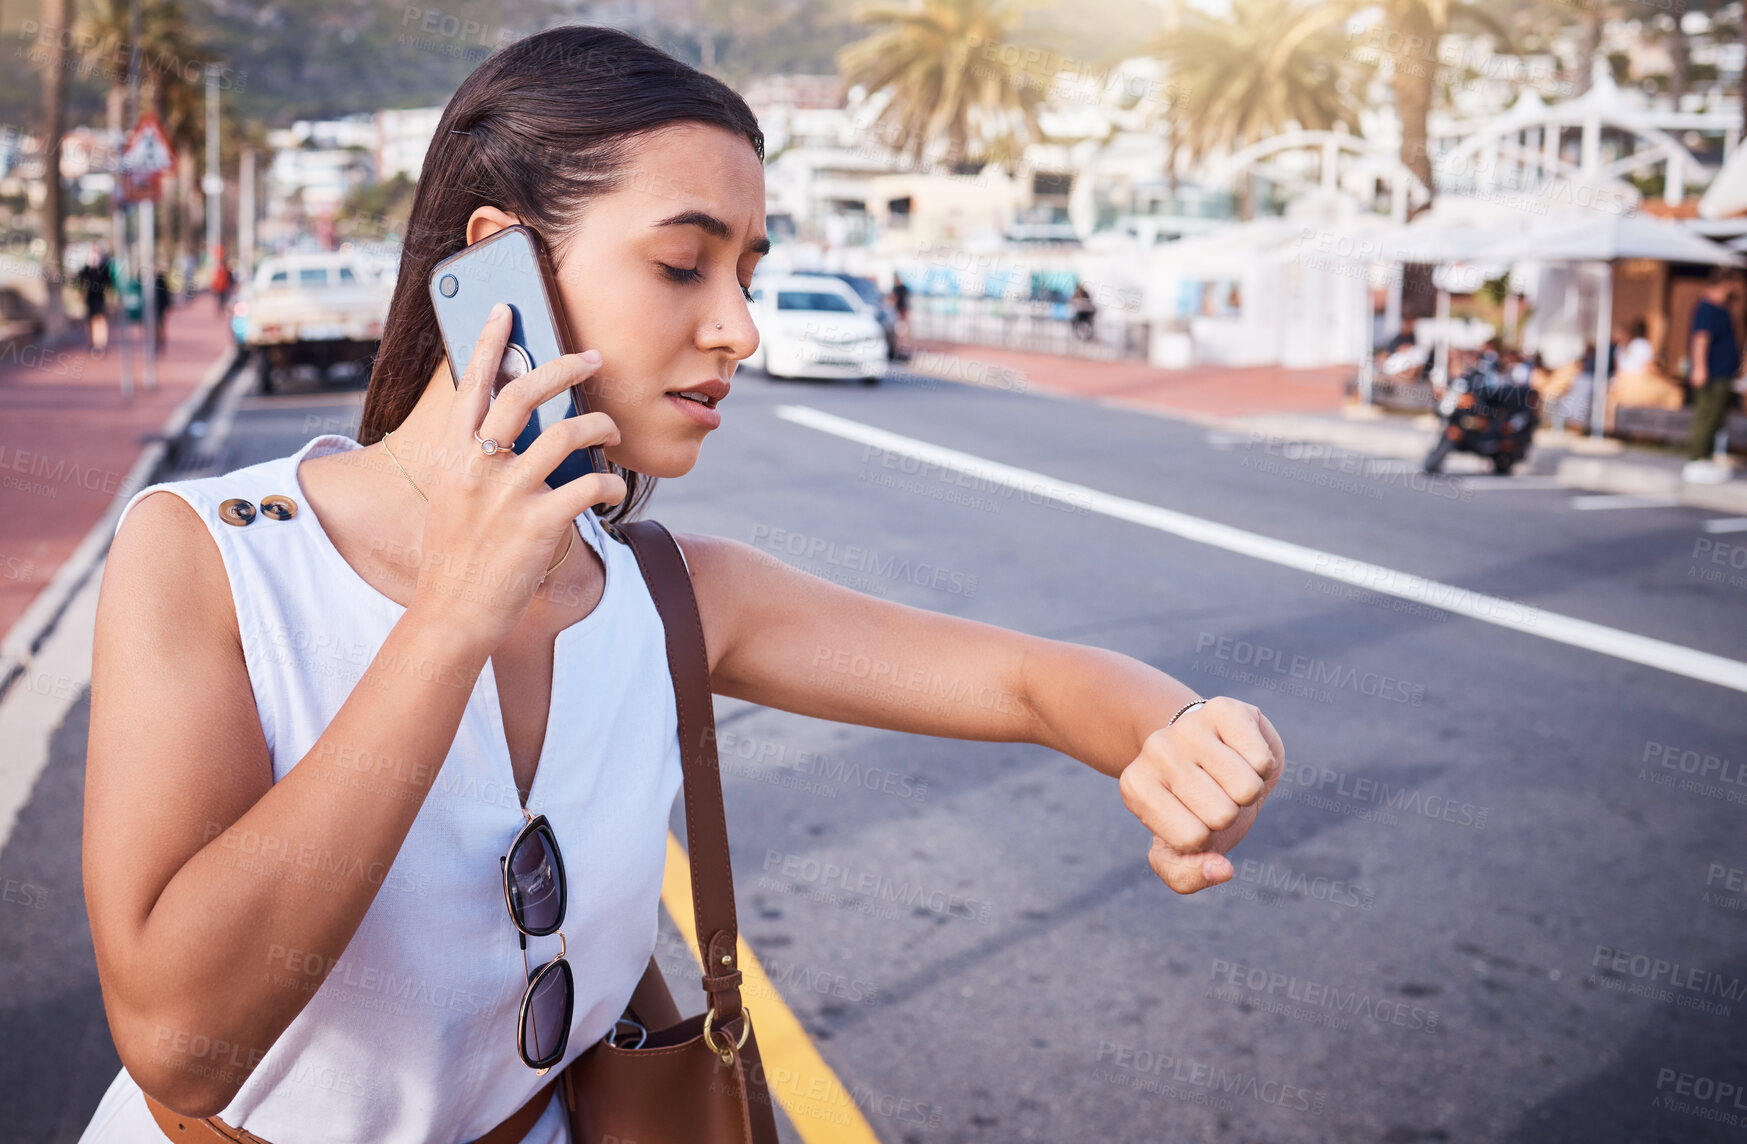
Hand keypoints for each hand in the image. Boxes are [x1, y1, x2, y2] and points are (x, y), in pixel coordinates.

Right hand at [408, 302, 626, 650]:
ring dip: (598, 424)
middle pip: (524, 394)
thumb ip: (477, 466)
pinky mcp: (537, 523)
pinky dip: (608, 482)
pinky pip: (588, 485)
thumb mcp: (453, 500)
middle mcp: (478, 467)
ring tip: (612, 426)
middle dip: (563, 367)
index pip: (473, 385)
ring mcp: (507, 494)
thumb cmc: (456, 559)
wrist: (452, 614)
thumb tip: (513, 437)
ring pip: (566, 434)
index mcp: (453, 456)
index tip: (506, 310)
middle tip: (592, 357)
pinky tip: (612, 490)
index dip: (490, 343)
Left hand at [1117, 697, 1283, 894]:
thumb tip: (1221, 871)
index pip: (1193, 839)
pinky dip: (1263, 766)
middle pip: (1221, 814)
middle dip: (1230, 813)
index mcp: (1135, 788)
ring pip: (1246, 788)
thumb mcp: (1182, 850)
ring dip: (1249, 789)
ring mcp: (1187, 727)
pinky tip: (1241, 753)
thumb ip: (1188, 876)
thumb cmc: (1198, 807)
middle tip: (1216, 793)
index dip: (1207, 838)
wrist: (1216, 752)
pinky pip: (1261, 760)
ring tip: (1228, 774)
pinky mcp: (1223, 709)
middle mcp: (1154, 751)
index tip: (1195, 818)